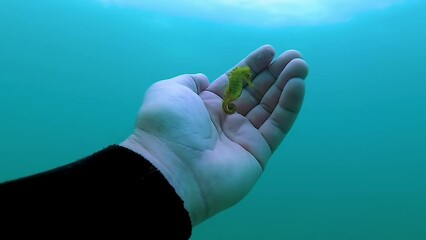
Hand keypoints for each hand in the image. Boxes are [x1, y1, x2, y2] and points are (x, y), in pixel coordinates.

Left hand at [120, 45, 308, 225]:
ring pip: (270, 108)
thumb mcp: (168, 91)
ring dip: (287, 86)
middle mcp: (225, 120)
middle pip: (256, 93)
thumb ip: (189, 81)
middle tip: (294, 57)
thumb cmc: (168, 126)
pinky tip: (298, 86)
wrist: (172, 169)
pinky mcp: (258, 153)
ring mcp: (243, 137)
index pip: (235, 81)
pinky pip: (277, 126)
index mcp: (205, 105)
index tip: (269, 51)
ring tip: (301, 66)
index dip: (252, 66)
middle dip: (275, 74)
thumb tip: (204, 79)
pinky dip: (289, 106)